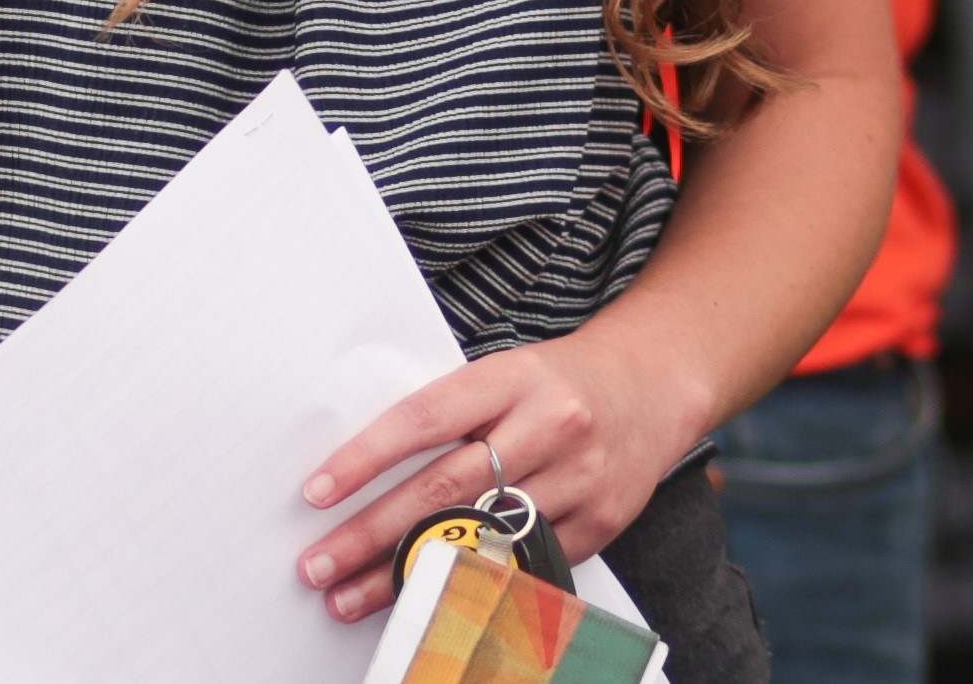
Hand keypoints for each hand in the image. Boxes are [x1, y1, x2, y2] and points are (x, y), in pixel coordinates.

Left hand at [295, 332, 708, 620]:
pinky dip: (470, 585)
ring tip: (352, 598)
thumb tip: (364, 476)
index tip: (316, 493)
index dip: (366, 458)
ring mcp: (579, 477)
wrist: (656, 383)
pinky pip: (523, 565)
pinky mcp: (600, 522)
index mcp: (514, 378)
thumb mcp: (507, 373)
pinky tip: (429, 599)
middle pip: (446, 488)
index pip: (426, 420)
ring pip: (480, 538)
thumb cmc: (560, 381)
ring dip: (407, 573)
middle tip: (318, 566)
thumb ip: (451, 416)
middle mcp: (550, 424)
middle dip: (372, 534)